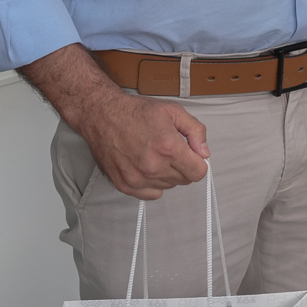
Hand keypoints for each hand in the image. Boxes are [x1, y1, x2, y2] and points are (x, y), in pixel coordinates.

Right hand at [72, 90, 210, 200]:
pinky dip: (153, 184)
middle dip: (183, 166)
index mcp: (168, 148)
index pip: (198, 172)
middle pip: (184, 180)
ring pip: (168, 187)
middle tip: (171, 151)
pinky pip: (151, 194)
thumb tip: (204, 152)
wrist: (103, 115)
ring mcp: (138, 178)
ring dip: (167, 174)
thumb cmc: (135, 112)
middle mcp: (153, 167)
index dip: (198, 162)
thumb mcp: (174, 111)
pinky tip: (147, 167)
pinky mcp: (124, 185)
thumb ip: (196, 131)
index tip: (192, 155)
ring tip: (155, 155)